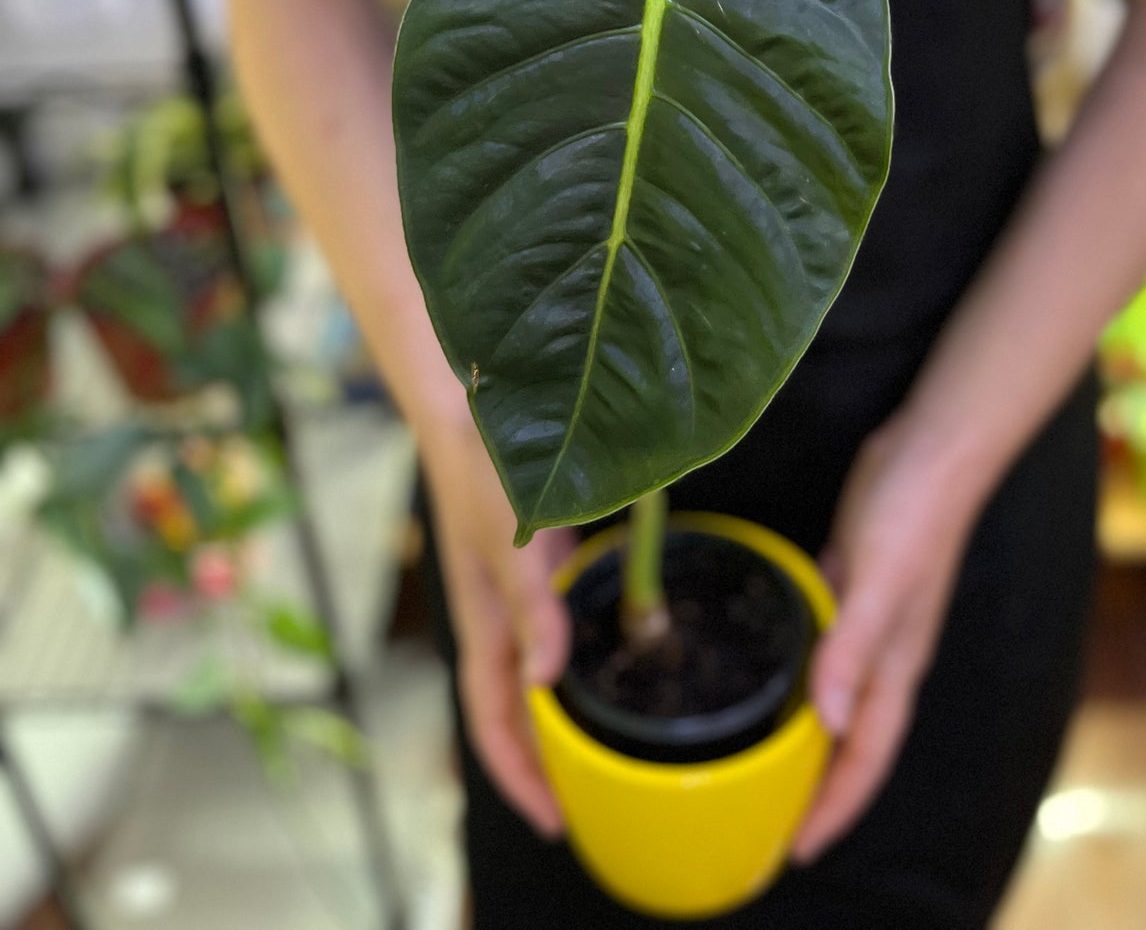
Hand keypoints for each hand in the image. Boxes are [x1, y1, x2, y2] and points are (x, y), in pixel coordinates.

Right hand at [421, 410, 575, 835]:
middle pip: (514, 705)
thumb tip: (547, 683)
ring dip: (558, 713)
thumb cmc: (483, 464)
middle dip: (544, 759)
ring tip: (600, 744)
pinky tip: (605, 650)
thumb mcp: (512, 539)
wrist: (466, 399)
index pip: (495, 721)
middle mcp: (497, 612)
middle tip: (588, 800)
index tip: (554, 822)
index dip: (521, 776)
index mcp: (484, 620)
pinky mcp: (533, 555)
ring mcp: (514, 586)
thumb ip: (534, 607)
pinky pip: (549, 625)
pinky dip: (569, 656)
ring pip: (532, 670)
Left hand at [792, 418, 984, 864]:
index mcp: (896, 664)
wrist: (935, 446)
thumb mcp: (879, 578)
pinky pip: (827, 647)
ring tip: (769, 762)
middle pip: (852, 739)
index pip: (866, 757)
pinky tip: (775, 666)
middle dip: (820, 788)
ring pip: (839, 697)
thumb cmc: (914, 511)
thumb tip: (828, 718)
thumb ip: (852, 644)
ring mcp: (872, 618)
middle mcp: (886, 652)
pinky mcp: (856, 582)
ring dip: (811, 735)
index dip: (834, 807)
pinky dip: (804, 671)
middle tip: (771, 824)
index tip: (795, 850)